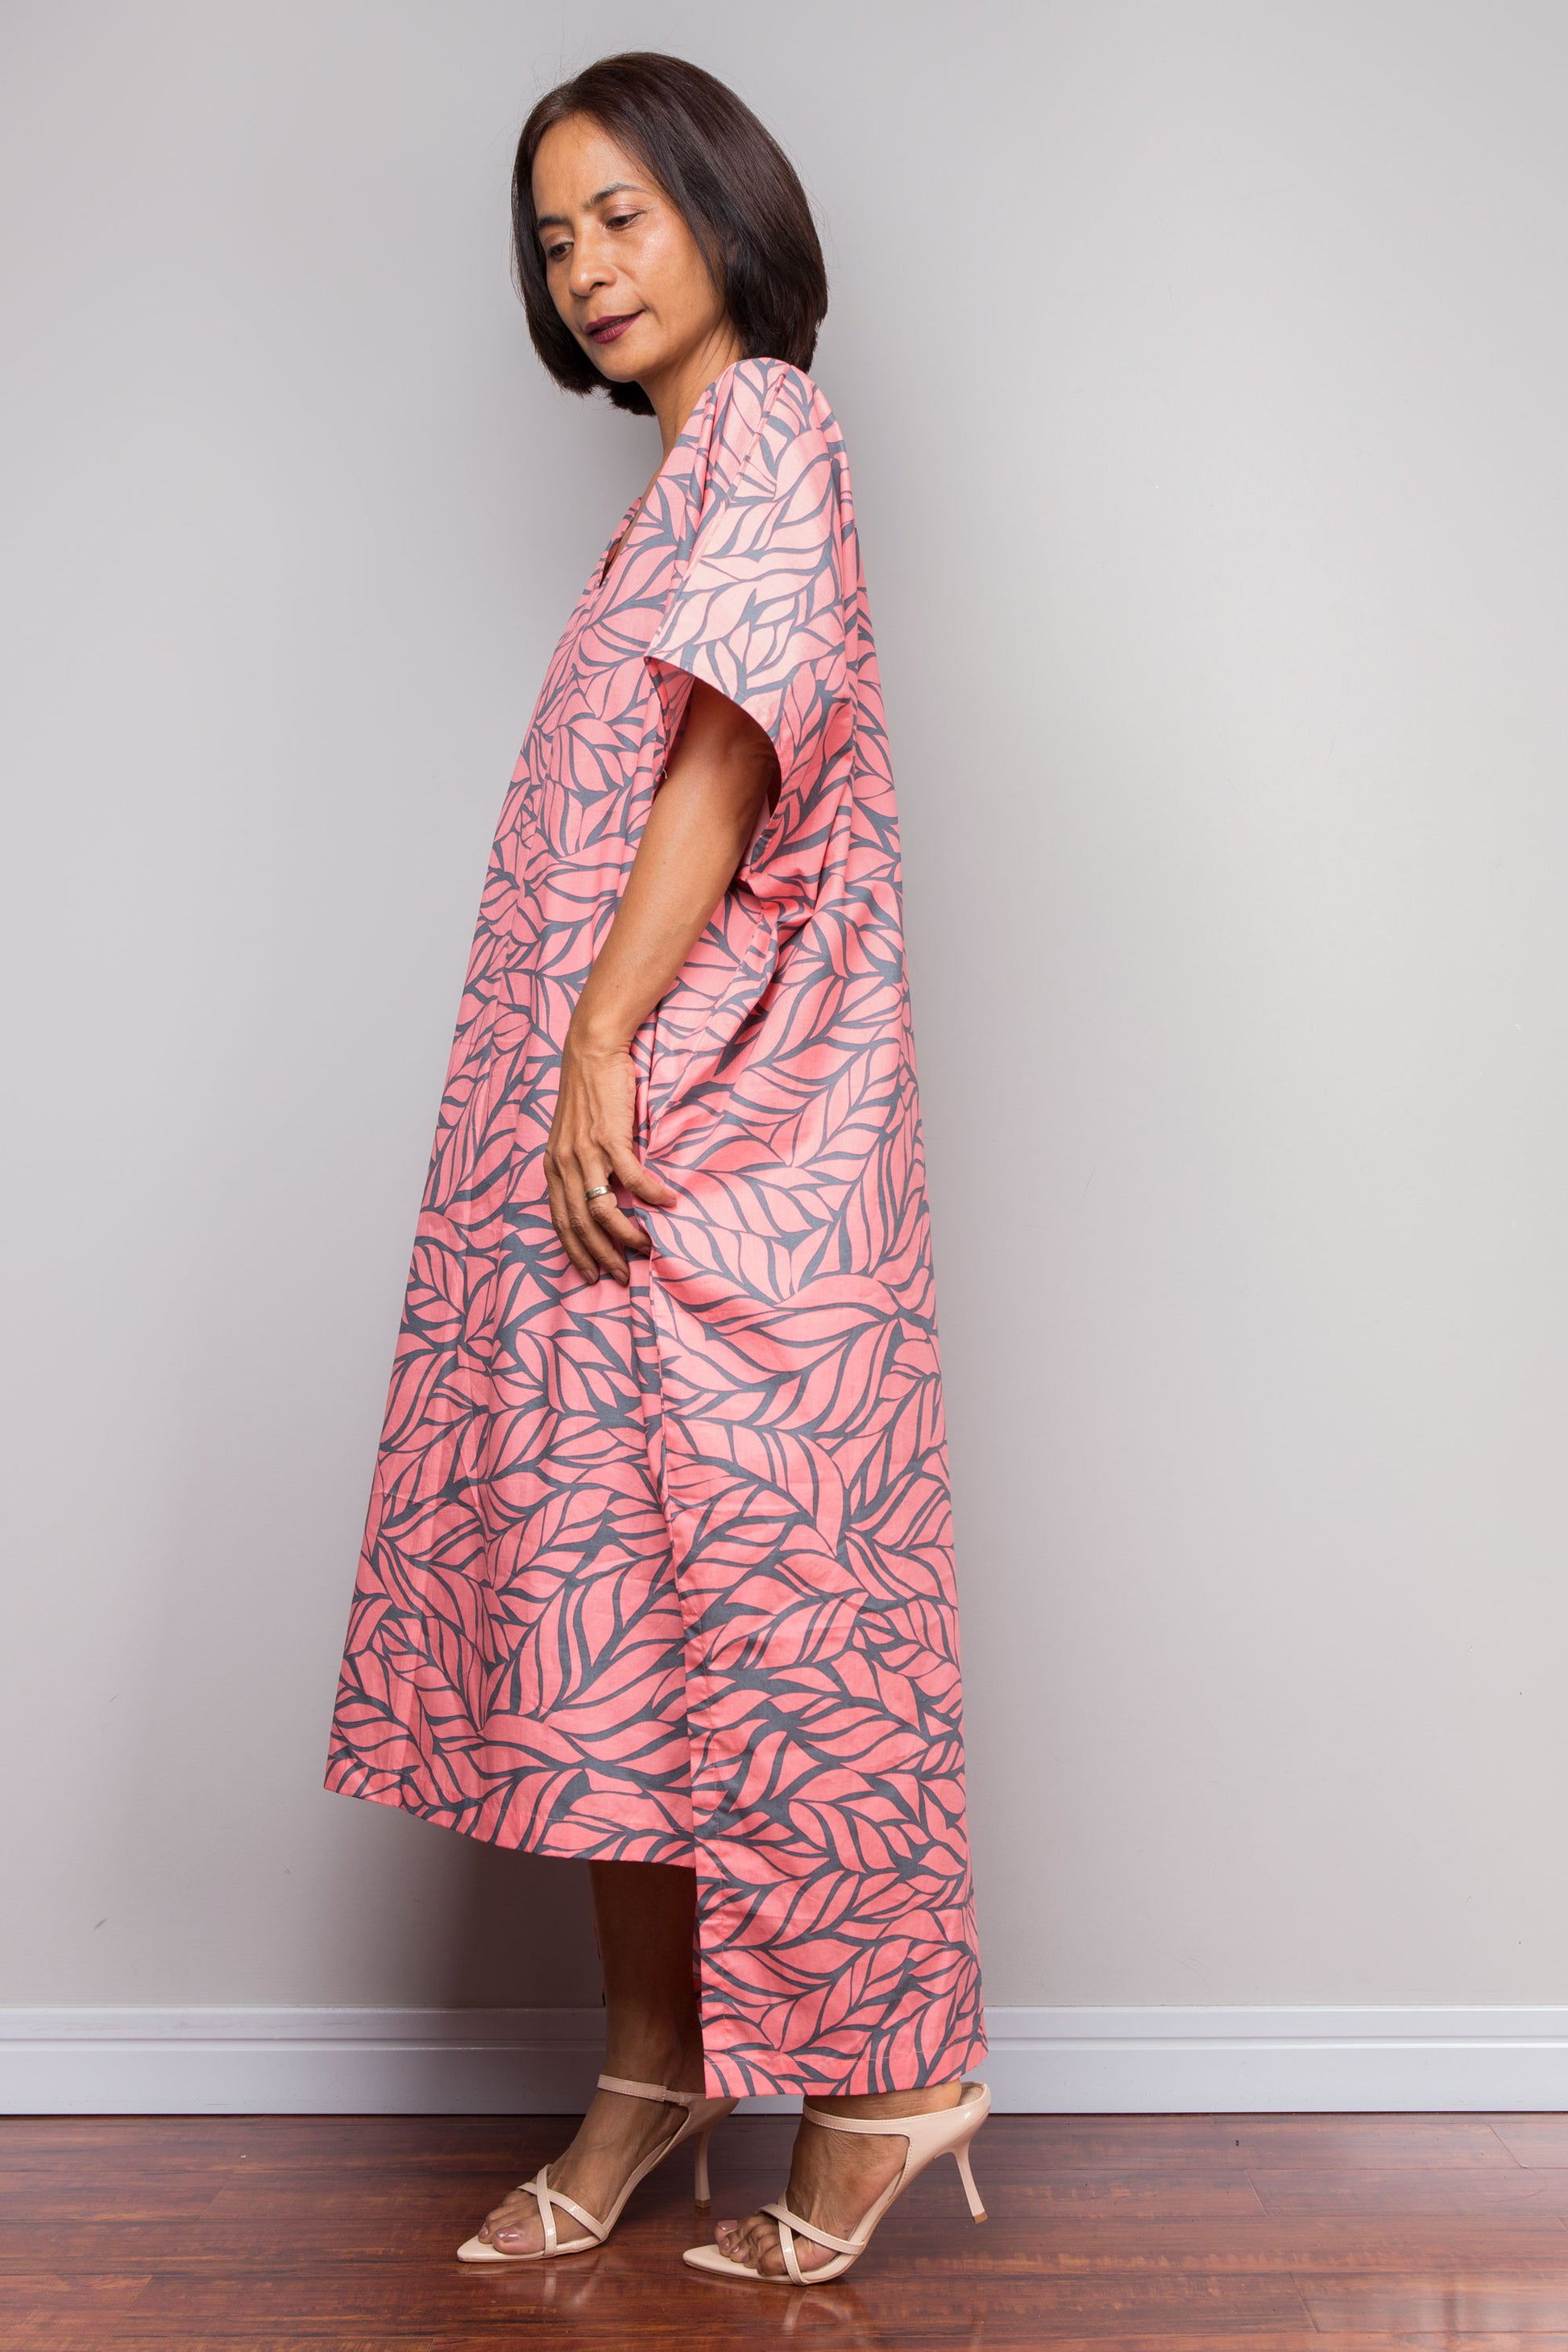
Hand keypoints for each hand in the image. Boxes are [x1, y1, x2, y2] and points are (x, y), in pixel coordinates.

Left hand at [543, 1031, 676, 1283]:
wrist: (591, 1051)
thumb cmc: (588, 1093)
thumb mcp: (572, 1136)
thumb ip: (581, 1166)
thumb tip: (601, 1195)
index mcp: (553, 1166)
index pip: (560, 1221)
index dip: (575, 1251)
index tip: (590, 1274)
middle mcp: (564, 1164)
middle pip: (581, 1224)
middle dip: (600, 1256)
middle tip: (620, 1276)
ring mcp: (586, 1151)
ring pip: (603, 1209)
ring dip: (626, 1235)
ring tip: (646, 1246)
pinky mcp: (610, 1136)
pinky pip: (634, 1178)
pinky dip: (652, 1195)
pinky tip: (668, 1203)